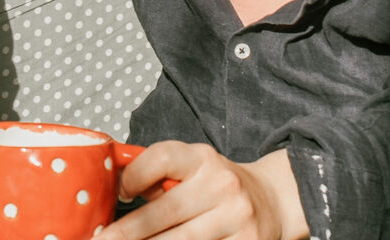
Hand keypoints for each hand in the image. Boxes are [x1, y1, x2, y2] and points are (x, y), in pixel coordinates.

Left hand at [98, 143, 304, 239]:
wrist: (272, 200)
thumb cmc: (219, 185)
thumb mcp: (194, 167)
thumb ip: (161, 177)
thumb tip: (116, 193)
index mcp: (202, 159)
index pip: (162, 158)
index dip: (135, 176)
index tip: (120, 194)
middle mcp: (222, 186)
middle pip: (166, 212)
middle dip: (129, 232)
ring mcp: (237, 218)